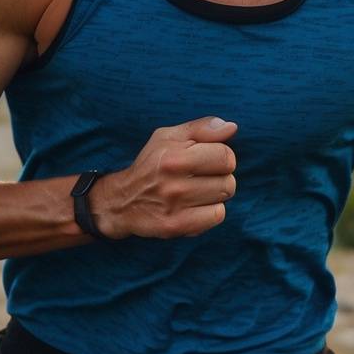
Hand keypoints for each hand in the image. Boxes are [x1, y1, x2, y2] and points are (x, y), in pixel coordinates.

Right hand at [90, 117, 237, 239]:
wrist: (122, 200)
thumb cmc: (151, 164)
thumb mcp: (168, 137)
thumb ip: (201, 128)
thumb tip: (231, 127)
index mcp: (174, 157)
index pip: (225, 156)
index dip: (222, 156)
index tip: (209, 159)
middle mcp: (174, 183)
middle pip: (228, 182)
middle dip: (220, 178)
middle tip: (201, 178)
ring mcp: (175, 207)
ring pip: (223, 200)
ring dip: (215, 196)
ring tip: (197, 192)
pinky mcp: (175, 226)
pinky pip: (215, 217)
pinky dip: (210, 212)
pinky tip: (195, 207)